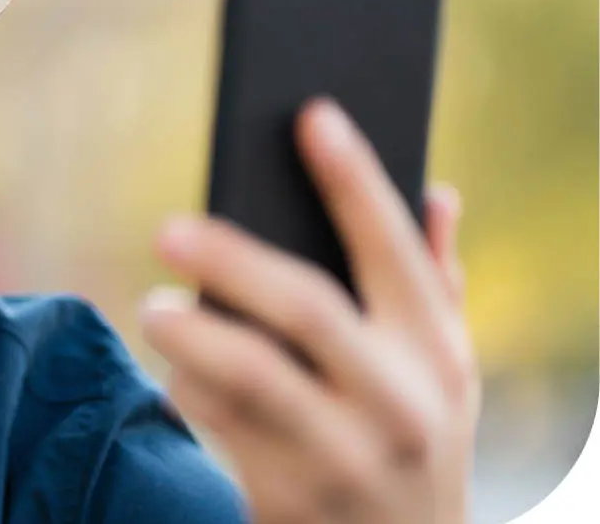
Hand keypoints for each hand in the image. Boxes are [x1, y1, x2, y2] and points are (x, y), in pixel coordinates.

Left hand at [140, 97, 479, 523]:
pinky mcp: (289, 497)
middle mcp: (397, 400)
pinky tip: (174, 370)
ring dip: (190, 337)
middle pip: (306, 309)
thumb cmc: (414, 437)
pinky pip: (221, 428)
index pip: (392, 248)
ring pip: (250, 378)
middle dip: (234, 261)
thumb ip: (435, 282)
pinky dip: (188, 390)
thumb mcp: (446, 371)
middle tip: (167, 230)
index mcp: (435, 350)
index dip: (352, 178)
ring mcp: (344, 454)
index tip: (312, 114)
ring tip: (154, 309)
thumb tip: (438, 192)